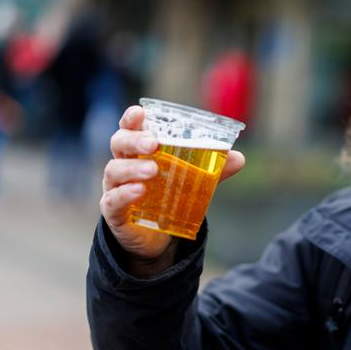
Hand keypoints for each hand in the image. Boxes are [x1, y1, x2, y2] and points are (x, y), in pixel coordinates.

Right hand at [99, 105, 244, 271]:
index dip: (132, 118)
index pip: (130, 128)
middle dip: (134, 140)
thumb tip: (238, 158)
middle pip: (119, 144)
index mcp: (139, 152)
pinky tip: (138, 191)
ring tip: (152, 169)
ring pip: (114, 171)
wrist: (155, 237)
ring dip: (133, 167)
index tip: (140, 112)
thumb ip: (212, 170)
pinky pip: (112, 200)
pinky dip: (124, 194)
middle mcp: (123, 165)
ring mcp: (114, 188)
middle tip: (153, 143)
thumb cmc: (167, 198)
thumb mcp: (191, 182)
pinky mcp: (114, 212)